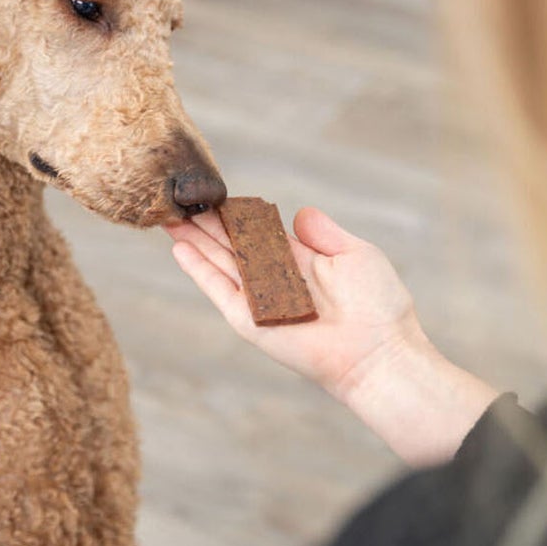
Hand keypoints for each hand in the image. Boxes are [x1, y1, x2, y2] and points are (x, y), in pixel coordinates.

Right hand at [167, 207, 497, 465]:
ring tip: (168, 218)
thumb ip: (324, 233)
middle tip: (177, 201)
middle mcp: (275, 279)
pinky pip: (220, 292)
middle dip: (205, 225)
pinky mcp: (251, 322)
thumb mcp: (355, 253)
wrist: (378, 351)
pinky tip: (181, 249)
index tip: (213, 194)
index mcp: (300, 261)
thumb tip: (298, 213)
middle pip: (231, 246)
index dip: (235, 214)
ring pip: (219, 264)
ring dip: (194, 242)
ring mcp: (260, 300)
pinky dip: (199, 271)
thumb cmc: (378, 305)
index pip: (258, 232)